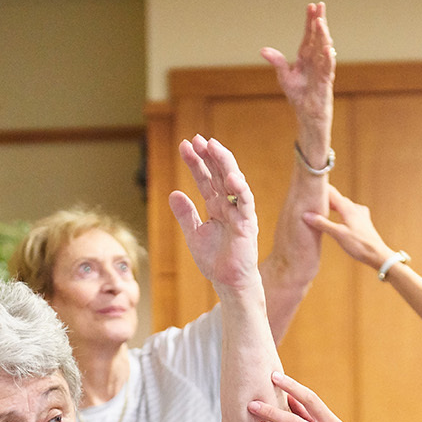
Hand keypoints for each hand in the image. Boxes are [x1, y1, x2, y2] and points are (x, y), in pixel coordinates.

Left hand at [170, 136, 259, 291]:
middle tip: (197, 139)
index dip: (196, 162)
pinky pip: (245, 202)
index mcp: (216, 205)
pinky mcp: (247, 223)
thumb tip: (173, 193)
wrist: (228, 282)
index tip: (184, 146)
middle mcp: (229, 204)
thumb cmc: (214, 260)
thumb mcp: (193, 234)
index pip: (205, 178)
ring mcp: (239, 211)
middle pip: (219, 174)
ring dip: (224, 163)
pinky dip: (240, 189)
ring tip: (213, 146)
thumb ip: (185, 214)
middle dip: (209, 156)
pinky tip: (231, 177)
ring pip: (233, 181)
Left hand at [261, 2, 334, 135]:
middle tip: (320, 5)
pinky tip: (327, 47)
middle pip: (318, 36)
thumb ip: (277, 62)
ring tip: (321, 22)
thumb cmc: (298, 95)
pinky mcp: (326, 81)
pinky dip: (328, 57)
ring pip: (324, 48)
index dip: (310, 22)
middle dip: (319, 21)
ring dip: (323, 35)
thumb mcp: (284, 77)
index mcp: (306, 57)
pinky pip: (328, 67)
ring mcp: (322, 69)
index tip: (311, 6)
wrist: (307, 114)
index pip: (309, 35)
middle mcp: (316, 60)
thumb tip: (263, 50)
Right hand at [303, 184, 395, 270]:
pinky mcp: (363, 221)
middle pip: (337, 198)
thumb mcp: (338, 234)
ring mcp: (360, 214)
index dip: (321, 189)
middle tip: (312, 198)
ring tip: (322, 207)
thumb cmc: (359, 244)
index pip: (332, 193)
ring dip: (333, 205)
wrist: (377, 254)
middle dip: (325, 197)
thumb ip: (322, 224)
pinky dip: (341, 212)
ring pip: (343, 205)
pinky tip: (340, 216)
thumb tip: (306, 215)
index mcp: (348, 208)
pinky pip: (349, 211)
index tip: (311, 186)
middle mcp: (354, 208)